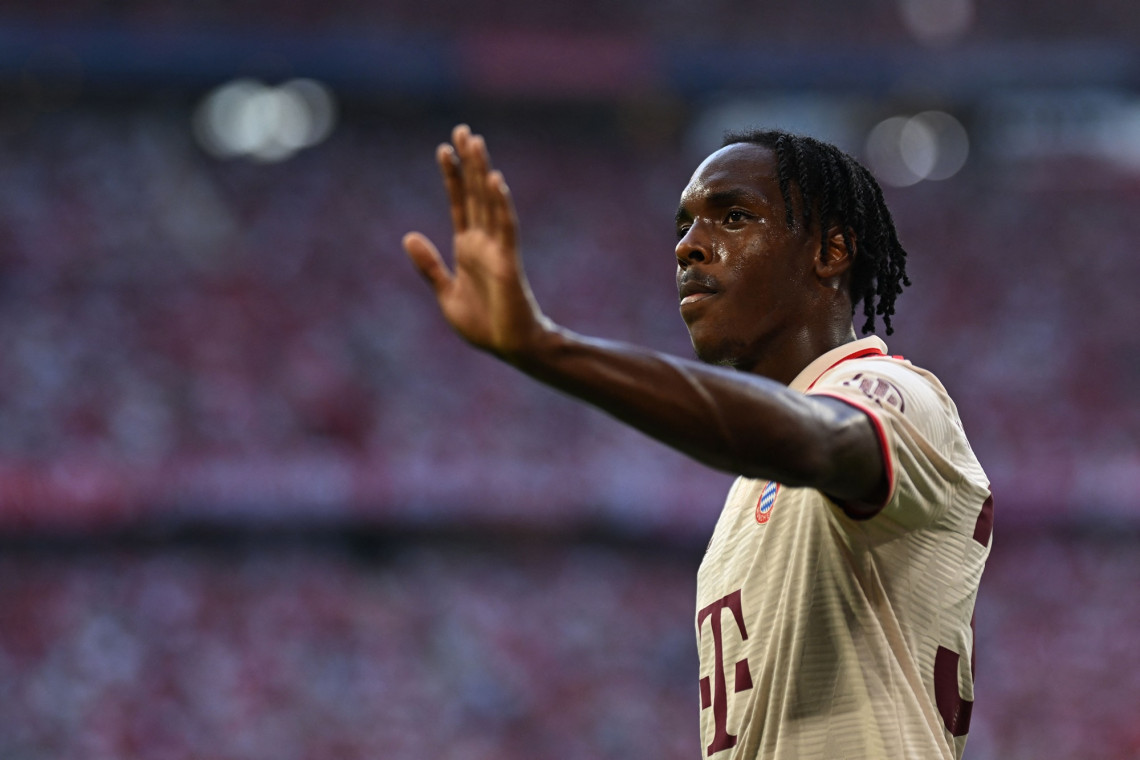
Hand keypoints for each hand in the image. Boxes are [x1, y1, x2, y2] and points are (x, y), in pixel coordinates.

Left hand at [403, 125, 550, 360]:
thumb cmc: (483, 324)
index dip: (452, 176)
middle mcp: (483, 242)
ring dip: (483, 172)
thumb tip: (408, 236)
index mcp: (467, 248)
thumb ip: (430, 265)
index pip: (459, 203)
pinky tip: (496, 181)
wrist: (509, 347)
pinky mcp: (509, 262)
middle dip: (469, 163)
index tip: (444, 148)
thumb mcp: (445, 293)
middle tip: (464, 130)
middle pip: (476, 194)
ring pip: (490, 202)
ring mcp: (497, 249)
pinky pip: (506, 228)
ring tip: (477, 143)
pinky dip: (501, 204)